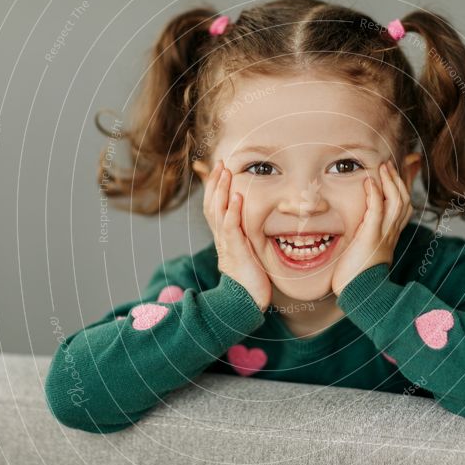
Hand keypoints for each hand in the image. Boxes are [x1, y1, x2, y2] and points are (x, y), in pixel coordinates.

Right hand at [202, 160, 271, 311]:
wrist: (246, 301)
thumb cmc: (250, 279)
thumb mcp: (247, 252)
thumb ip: (246, 236)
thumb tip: (252, 225)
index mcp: (223, 237)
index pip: (215, 207)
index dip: (215, 188)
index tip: (221, 169)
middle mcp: (221, 238)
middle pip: (212, 205)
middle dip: (216, 183)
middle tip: (221, 163)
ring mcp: (226, 244)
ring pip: (218, 213)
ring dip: (222, 191)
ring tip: (226, 173)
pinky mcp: (235, 251)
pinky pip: (231, 229)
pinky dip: (232, 212)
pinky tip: (237, 198)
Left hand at [331, 160, 412, 296]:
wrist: (360, 294)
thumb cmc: (357, 277)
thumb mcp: (364, 251)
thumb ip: (364, 237)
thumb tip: (358, 228)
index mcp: (391, 236)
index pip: (403, 207)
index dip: (402, 188)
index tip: (396, 172)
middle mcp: (391, 234)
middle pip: (404, 201)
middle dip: (398, 180)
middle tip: (389, 164)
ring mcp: (384, 235)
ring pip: (396, 202)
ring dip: (390, 182)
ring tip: (383, 167)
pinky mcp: (372, 238)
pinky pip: (378, 212)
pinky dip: (375, 195)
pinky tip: (370, 183)